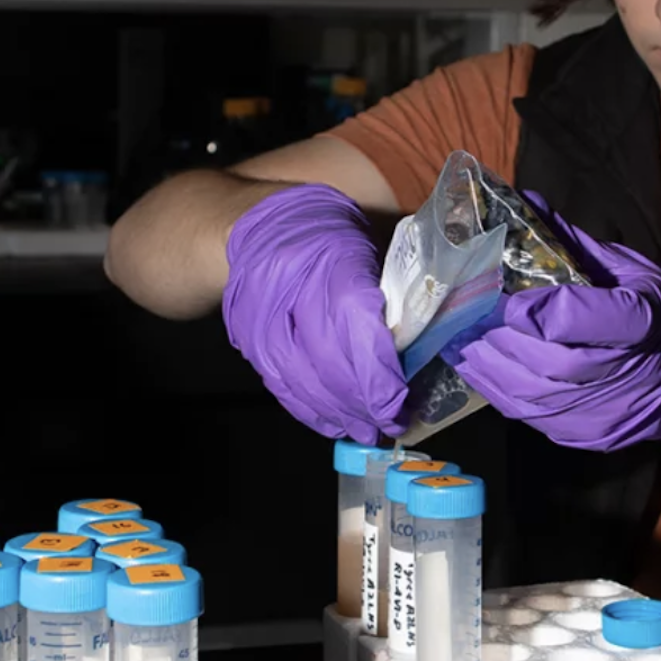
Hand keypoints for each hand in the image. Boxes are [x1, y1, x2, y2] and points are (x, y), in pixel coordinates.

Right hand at [223, 184, 407, 443]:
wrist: (252, 228)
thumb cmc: (322, 234)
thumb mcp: (362, 248)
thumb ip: (385, 297)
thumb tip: (413, 357)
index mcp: (328, 260)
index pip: (356, 327)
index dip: (378, 374)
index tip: (400, 403)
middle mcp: (289, 292)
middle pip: (328, 363)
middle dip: (363, 403)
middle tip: (392, 424)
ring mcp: (261, 321)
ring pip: (301, 381)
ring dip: (338, 414)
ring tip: (367, 431)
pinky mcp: (247, 342)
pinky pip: (280, 385)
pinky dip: (308, 410)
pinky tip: (332, 424)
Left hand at [442, 207, 660, 451]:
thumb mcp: (637, 273)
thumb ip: (578, 246)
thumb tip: (527, 204)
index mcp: (649, 323)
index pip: (596, 320)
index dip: (545, 311)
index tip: (507, 294)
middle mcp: (627, 373)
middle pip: (553, 362)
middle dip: (502, 335)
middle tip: (466, 310)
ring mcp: (604, 412)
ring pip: (534, 395)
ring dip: (488, 362)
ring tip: (459, 333)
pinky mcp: (585, 435)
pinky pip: (530, 416)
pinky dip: (496, 387)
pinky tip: (476, 362)